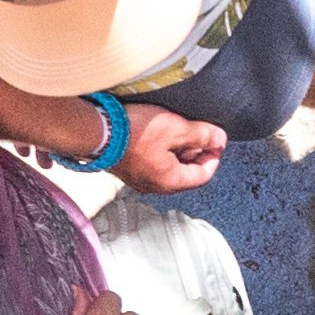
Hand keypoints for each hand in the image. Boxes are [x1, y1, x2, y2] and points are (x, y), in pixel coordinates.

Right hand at [113, 102, 227, 191]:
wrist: (95, 130)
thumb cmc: (134, 131)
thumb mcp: (176, 128)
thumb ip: (202, 136)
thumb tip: (220, 140)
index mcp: (170, 181)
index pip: (204, 175)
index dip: (214, 157)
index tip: (216, 140)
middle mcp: (155, 186)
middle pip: (187, 174)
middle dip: (197, 154)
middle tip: (200, 134)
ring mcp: (139, 179)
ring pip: (170, 168)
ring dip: (179, 152)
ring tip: (180, 130)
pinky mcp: (128, 169)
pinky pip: (153, 164)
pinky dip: (163, 152)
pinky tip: (160, 134)